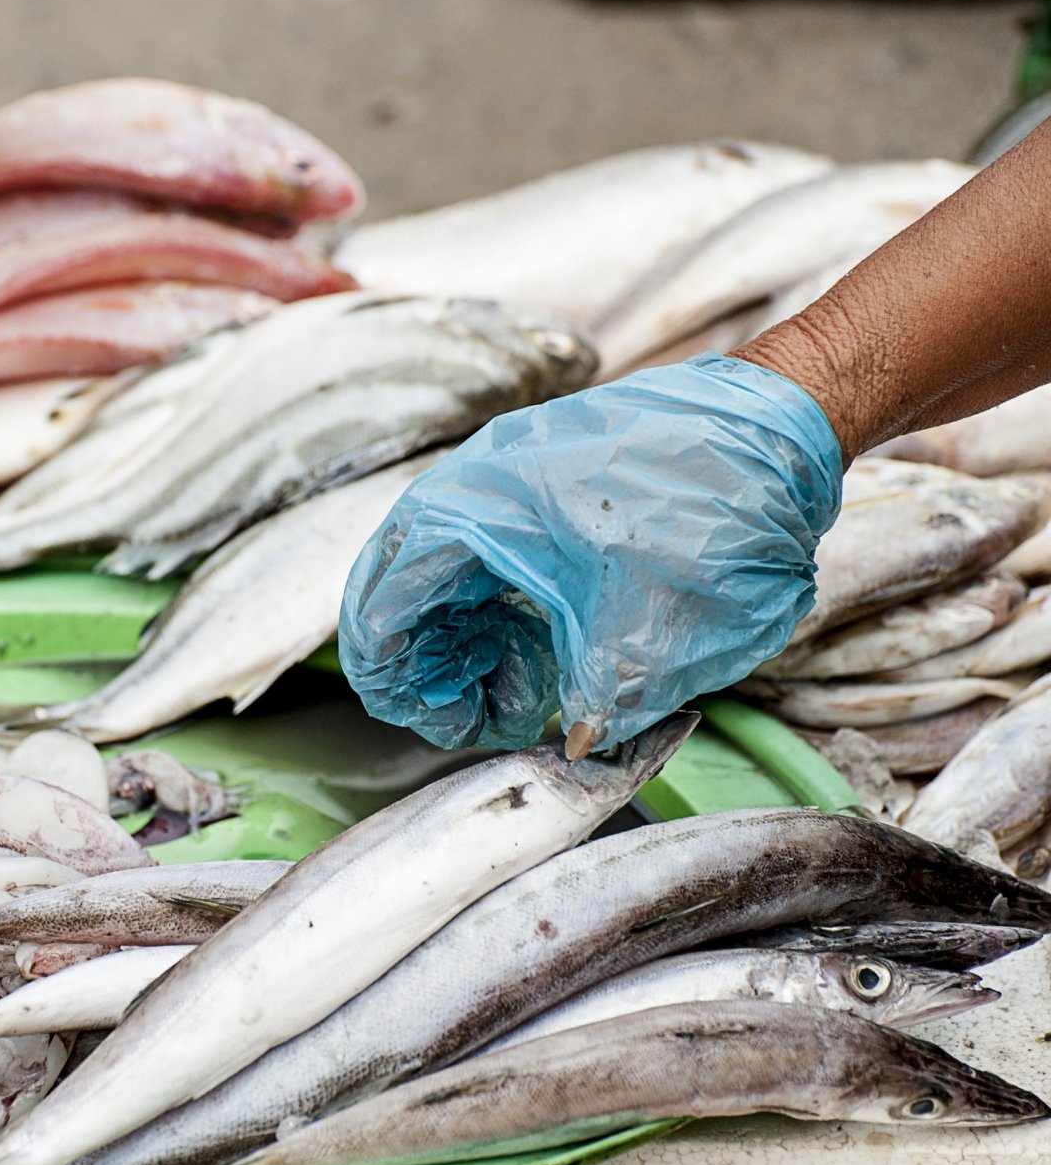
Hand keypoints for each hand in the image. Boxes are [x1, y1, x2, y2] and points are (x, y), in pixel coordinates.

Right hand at [339, 353, 843, 751]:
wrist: (781, 419)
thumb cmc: (714, 508)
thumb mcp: (650, 630)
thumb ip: (593, 700)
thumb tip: (574, 745)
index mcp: (473, 510)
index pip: (381, 605)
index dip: (401, 684)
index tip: (453, 728)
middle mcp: (473, 488)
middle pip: (402, 592)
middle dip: (432, 669)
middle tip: (488, 720)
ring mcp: (506, 482)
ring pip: (445, 578)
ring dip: (468, 645)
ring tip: (528, 693)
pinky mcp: (541, 489)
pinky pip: (488, 558)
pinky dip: (501, 612)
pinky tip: (551, 650)